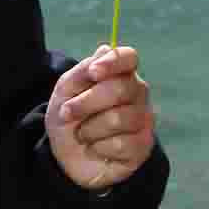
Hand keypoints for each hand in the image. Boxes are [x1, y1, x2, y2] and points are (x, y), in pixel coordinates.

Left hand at [44, 43, 155, 190]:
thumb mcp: (65, 93)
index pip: (128, 57)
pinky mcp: (143, 145)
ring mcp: (143, 119)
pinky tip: (96, 149)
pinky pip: (121, 144)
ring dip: (89, 129)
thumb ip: (82, 72)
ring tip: (82, 134)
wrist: (66, 158)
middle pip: (120, 89)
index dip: (113, 62)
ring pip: (119, 118)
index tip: (93, 72)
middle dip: (86, 102)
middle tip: (67, 113)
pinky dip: (98, 148)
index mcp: (120, 74)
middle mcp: (137, 93)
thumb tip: (104, 50)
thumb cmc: (70, 119)